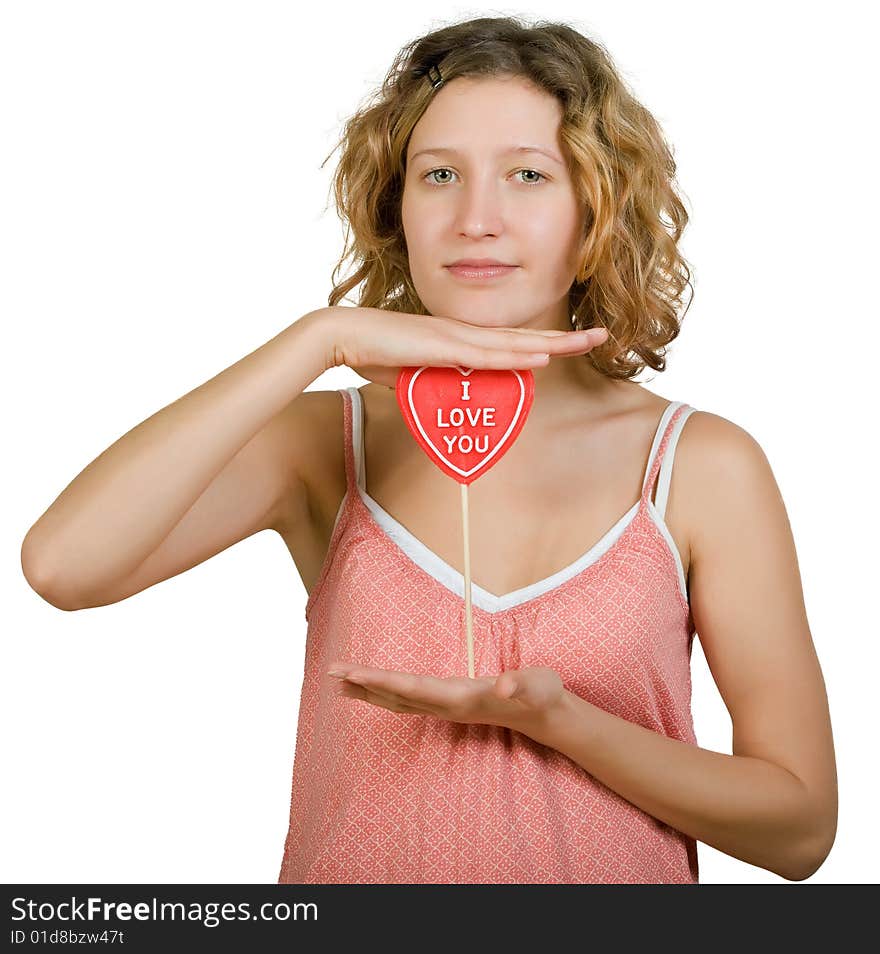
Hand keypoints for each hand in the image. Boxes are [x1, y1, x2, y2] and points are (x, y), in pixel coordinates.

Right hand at [313, 305, 607, 387]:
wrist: (342, 335)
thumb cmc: (374, 353)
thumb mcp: (414, 376)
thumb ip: (436, 385)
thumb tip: (448, 402)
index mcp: (460, 340)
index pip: (511, 342)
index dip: (543, 342)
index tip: (570, 345)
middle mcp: (465, 333)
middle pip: (524, 336)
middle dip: (565, 337)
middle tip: (602, 335)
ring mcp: (456, 336)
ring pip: (514, 341)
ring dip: (552, 343)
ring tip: (587, 342)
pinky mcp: (442, 344)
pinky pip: (487, 352)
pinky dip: (516, 353)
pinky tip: (541, 355)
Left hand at [326, 661, 566, 732]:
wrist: (545, 715)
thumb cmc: (542, 694)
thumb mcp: (538, 684)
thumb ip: (523, 684)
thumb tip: (505, 685)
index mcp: (462, 697)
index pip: (414, 688)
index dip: (383, 682)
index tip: (355, 675)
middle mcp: (448, 705)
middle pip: (398, 696)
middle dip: (365, 685)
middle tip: (331, 673)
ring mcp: (446, 707)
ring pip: (398, 700)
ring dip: (368, 691)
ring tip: (338, 682)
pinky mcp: (447, 703)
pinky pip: (407, 699)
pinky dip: (384, 693)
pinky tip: (370, 689)